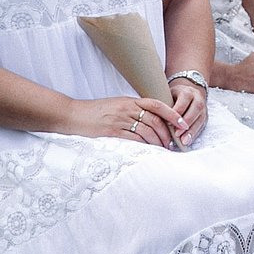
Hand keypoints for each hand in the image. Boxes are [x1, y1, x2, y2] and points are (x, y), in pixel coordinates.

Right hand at [68, 96, 186, 148]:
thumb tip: (149, 119)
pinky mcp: (112, 132)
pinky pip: (134, 140)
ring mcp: (119, 121)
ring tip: (163, 149)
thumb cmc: (94, 111)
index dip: (172, 113)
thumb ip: (131, 109)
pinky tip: (149, 152)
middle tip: (173, 143)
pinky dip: (144, 146)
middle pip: (154, 120)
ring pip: (147, 132)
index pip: (156, 104)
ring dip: (158, 142)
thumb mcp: (115, 105)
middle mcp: (126, 109)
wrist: (72, 115)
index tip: (182, 122)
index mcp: (129, 101)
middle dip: (167, 133)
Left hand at [168, 78, 207, 143]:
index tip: (168, 123)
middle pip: (195, 110)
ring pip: (200, 119)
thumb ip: (164, 104)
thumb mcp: (168, 95)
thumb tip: (158, 118)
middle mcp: (198, 99)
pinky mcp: (205, 117)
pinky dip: (194, 135)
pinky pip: (201, 126)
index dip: (176, 112)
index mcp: (187, 92)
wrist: (187, 94)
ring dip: (191, 131)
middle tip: (177, 134)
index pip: (184, 101)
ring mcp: (203, 108)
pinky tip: (188, 141)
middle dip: (186, 123)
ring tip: (184, 141)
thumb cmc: (173, 97)